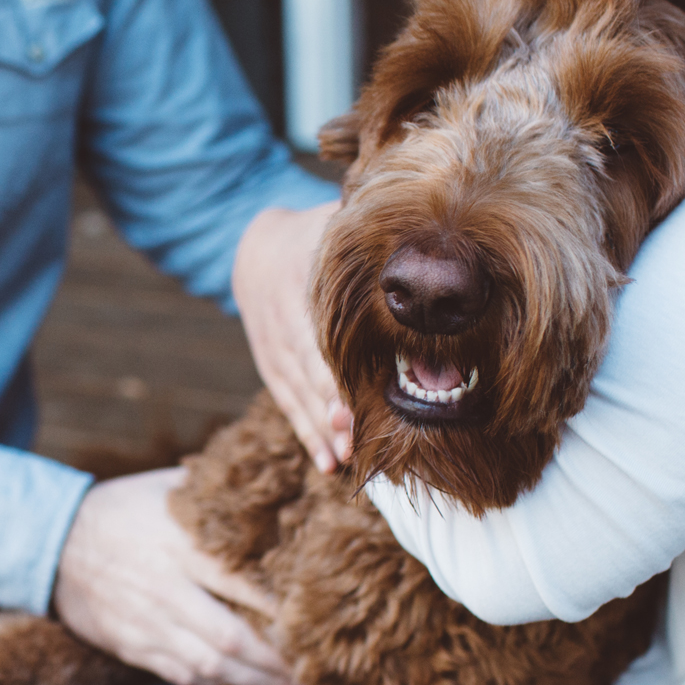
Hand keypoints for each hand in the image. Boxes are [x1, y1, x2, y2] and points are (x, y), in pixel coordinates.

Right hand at [51, 469, 300, 684]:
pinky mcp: (130, 645)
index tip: (318, 620)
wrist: (52, 543)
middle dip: (275, 662)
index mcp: (177, 546)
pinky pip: (180, 676)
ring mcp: (145, 624)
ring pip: (208, 666)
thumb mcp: (166, 489)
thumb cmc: (122, 508)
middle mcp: (163, 590)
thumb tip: (275, 485)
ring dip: (254, 684)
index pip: (237, 583)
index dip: (279, 608)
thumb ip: (215, 496)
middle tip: (316, 674)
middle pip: (229, 638)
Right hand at [234, 202, 353, 471]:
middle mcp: (282, 321)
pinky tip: (330, 463)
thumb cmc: (317, 235)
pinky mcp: (274, 371)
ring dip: (320, 430)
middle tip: (352, 436)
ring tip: (344, 458)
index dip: (329, 369)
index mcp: (299, 283)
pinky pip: (291, 406)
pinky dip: (309, 436)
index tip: (349, 400)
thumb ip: (365, 228)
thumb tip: (426, 229)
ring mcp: (274, 350)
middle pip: (306, 370)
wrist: (258, 251)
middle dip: (327, 405)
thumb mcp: (333, 221)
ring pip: (298, 395)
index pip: (314, 333)